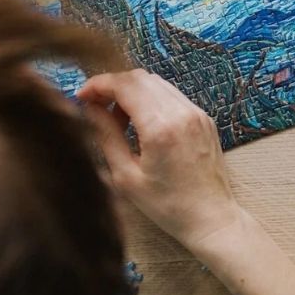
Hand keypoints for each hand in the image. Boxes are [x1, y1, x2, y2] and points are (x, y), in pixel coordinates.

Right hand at [79, 70, 243, 253]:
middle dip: (114, 86)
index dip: (99, 84)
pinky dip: (151, 100)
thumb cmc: (167, 205)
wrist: (212, 217)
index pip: (125, 85)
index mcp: (161, 127)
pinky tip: (142, 125)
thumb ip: (107, 136)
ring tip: (119, 121)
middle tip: (96, 107)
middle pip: (140, 77)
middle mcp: (182, 112)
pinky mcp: (204, 118)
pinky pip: (172, 95)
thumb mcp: (126, 176)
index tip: (82, 96)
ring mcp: (196, 112)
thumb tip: (90, 108)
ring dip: (133, 92)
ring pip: (157, 83)